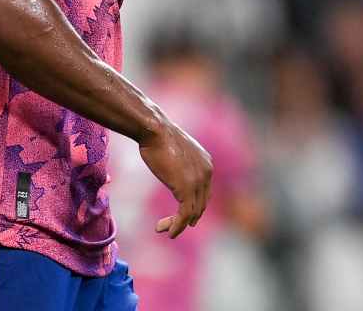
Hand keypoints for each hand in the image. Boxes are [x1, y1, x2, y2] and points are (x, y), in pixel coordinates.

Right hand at [139, 118, 212, 238]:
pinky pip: (185, 214)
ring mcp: (198, 182)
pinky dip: (178, 226)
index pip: (204, 193)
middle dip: (186, 218)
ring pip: (193, 212)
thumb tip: (171, 169)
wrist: (155, 130)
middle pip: (201, 204)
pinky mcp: (187, 189)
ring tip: (163, 229)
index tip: (178, 215)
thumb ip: (179, 164)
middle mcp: (207, 173)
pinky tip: (169, 232)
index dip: (192, 206)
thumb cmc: (158, 136)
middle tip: (168, 225)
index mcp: (206, 164)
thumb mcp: (175, 151)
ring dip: (179, 224)